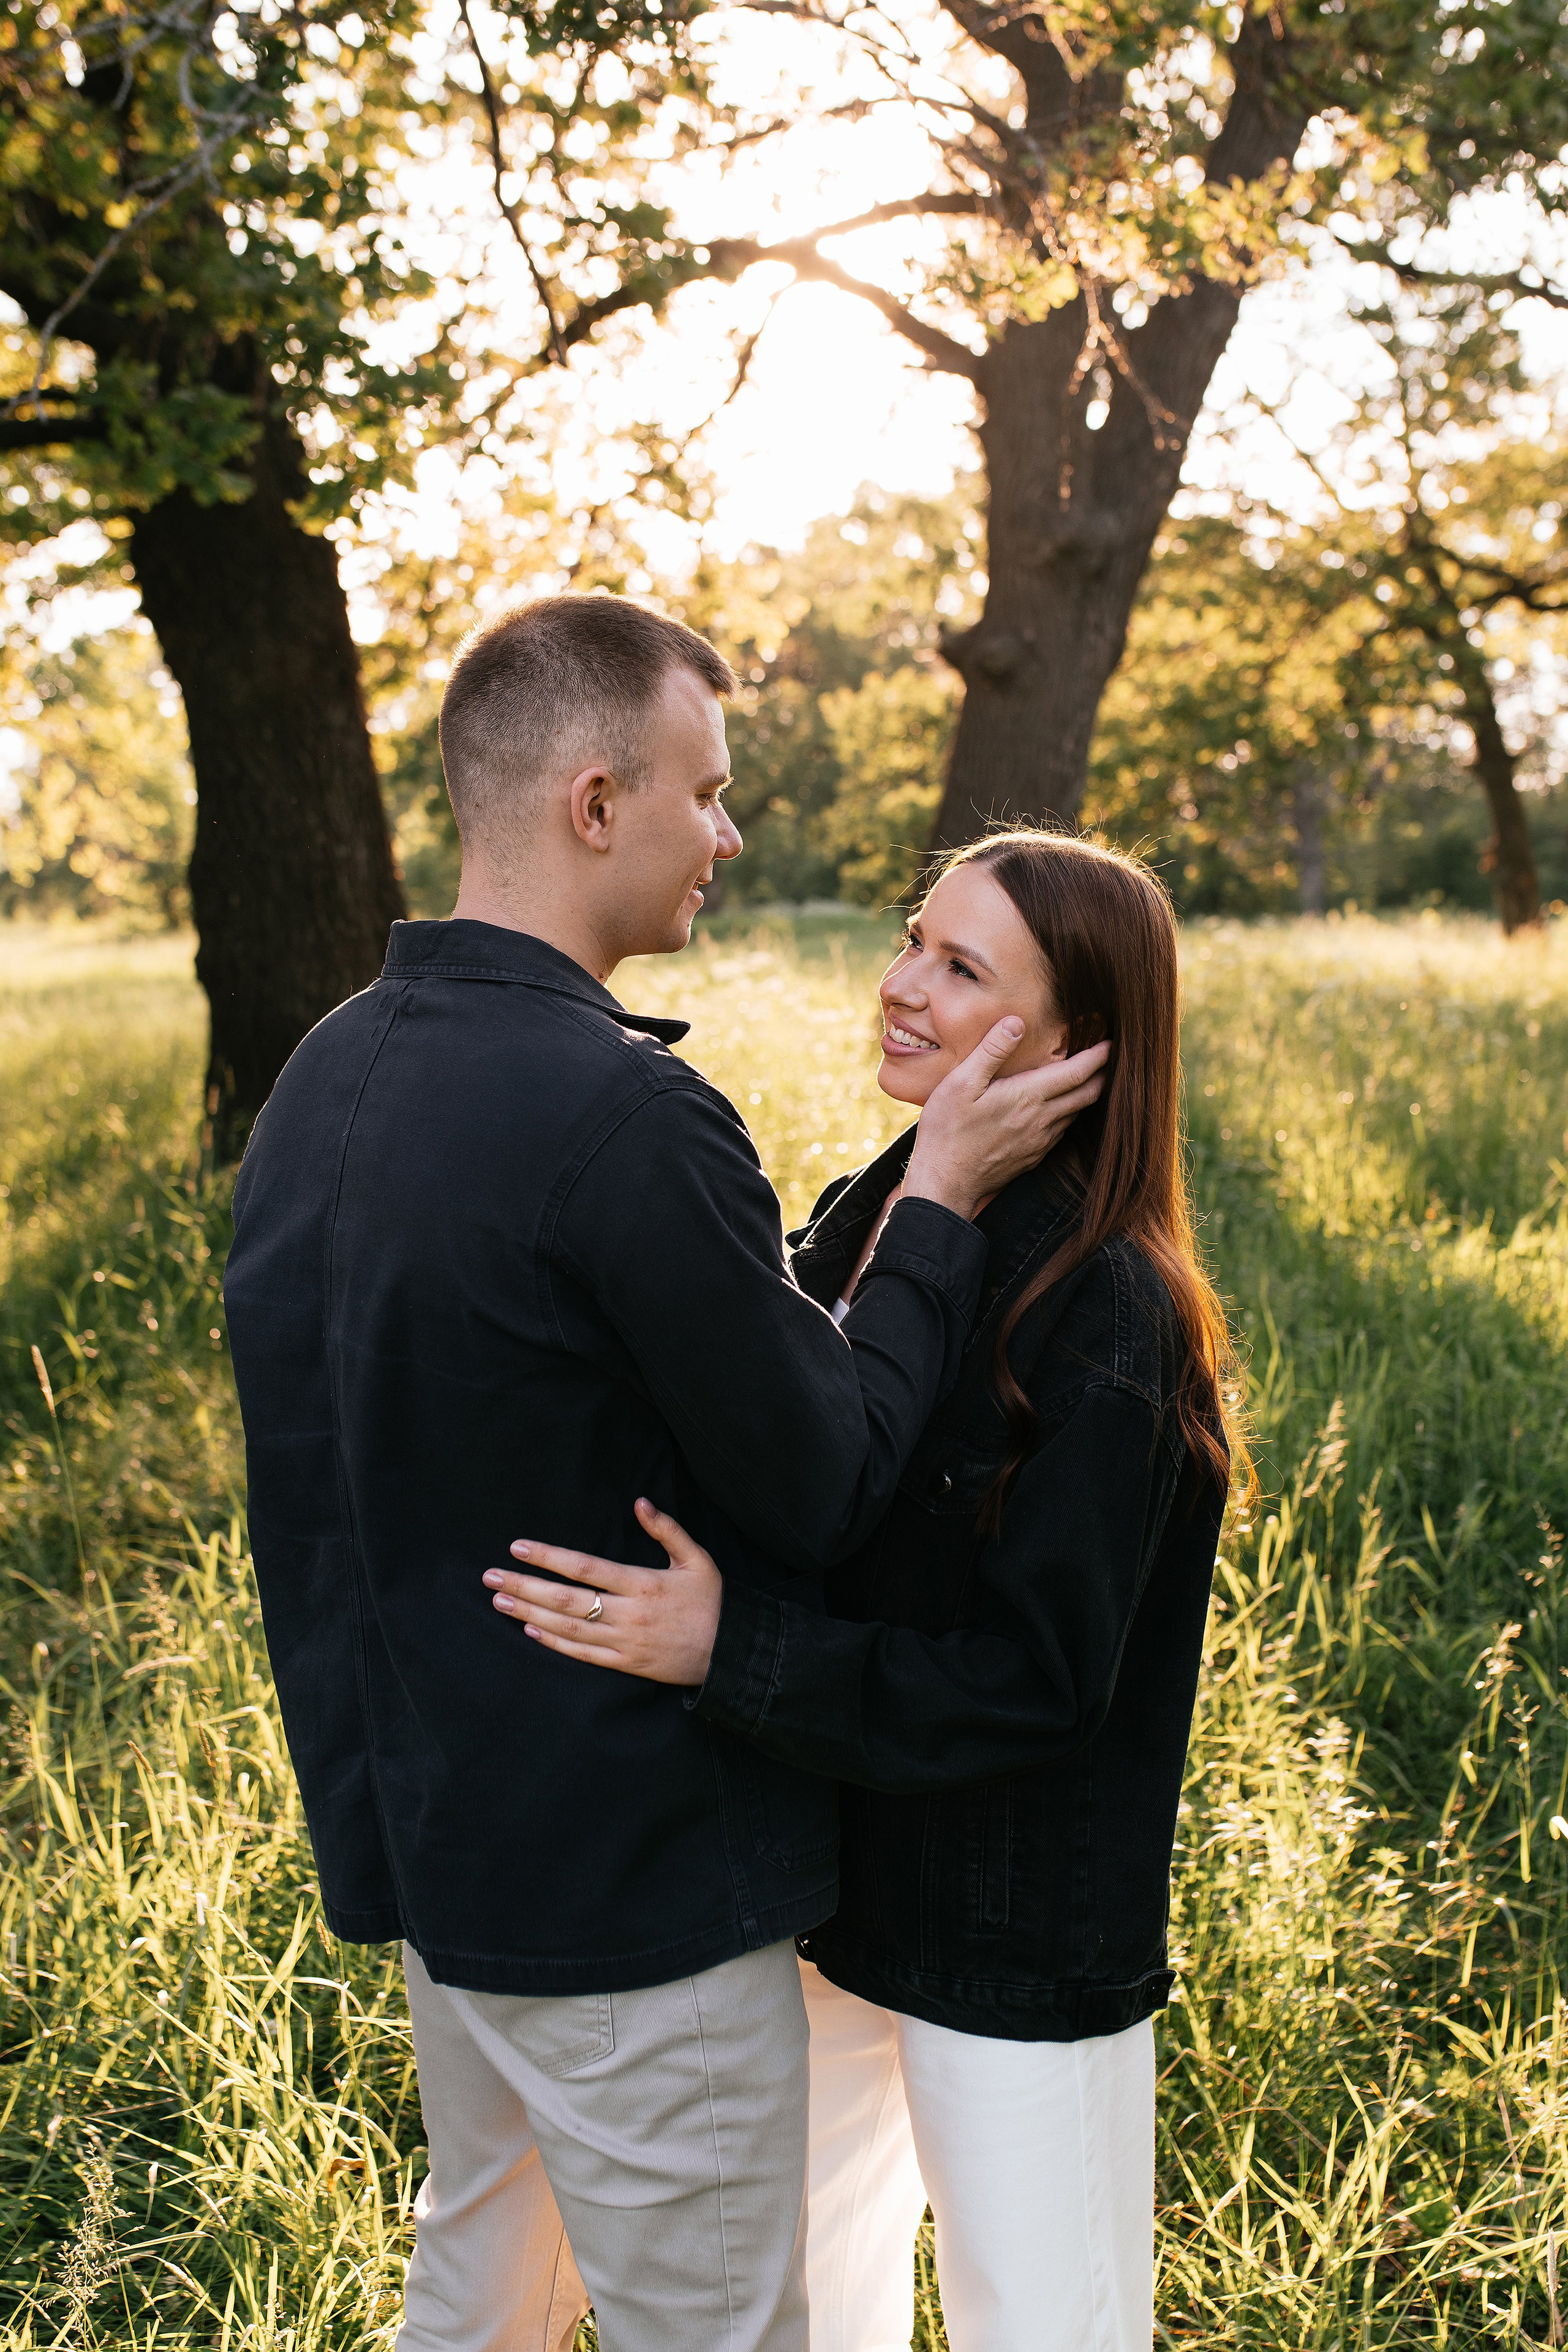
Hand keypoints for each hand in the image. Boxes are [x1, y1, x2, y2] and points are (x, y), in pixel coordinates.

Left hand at [483, 1498, 721, 1686]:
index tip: (518, 1547)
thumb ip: (668, 1530)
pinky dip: (554, 1643)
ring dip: (529, 1614)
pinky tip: (530, 1631)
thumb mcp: (697, 1559)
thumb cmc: (714, 1601)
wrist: (733, 1653)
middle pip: (565, 1599)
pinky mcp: (626, 1664)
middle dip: (524, 1586)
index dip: (548, 1557)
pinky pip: (583, 1655)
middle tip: (490, 1577)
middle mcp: (628, 1614)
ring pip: (568, 1628)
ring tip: (499, 1602)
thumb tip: (640, 1502)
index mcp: (642, 1583)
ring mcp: (625, 1642)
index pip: (584, 1567)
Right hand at [903, 1023, 1110, 1218]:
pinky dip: (1070, 1114)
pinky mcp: (1033, 1157)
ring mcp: (1040, 1142)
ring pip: (1076, 1114)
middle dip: (1102, 1074)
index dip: (1098, 1056)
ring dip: (1086, 1094)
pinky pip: (1062, 1131)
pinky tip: (1061, 1108)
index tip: (1111, 1043)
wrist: (945, 1182)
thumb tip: (1016, 1023)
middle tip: (1108, 1058)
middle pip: (1087, 1094)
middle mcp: (1042, 1120)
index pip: (1077, 1073)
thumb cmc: (947, 1130)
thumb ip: (991, 1051)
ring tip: (1086, 1078)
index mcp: (1028, 1097)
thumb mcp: (961, 1083)